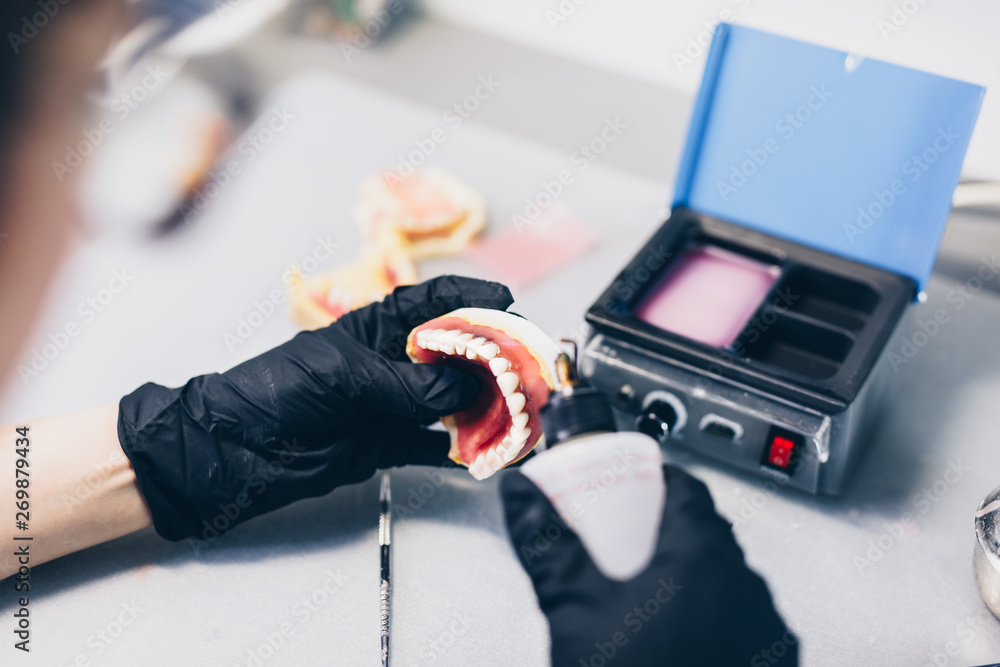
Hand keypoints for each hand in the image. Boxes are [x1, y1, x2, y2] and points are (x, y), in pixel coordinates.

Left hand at [118, 275, 512, 540]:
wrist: (238, 449)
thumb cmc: (277, 391)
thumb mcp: (344, 376)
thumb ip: (405, 383)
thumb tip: (463, 387)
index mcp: (374, 329)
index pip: (430, 302)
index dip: (468, 296)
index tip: (506, 300)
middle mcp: (389, 363)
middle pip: (450, 353)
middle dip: (487, 357)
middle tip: (522, 366)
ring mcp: (391, 404)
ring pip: (450, 400)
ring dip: (482, 405)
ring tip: (515, 409)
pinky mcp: (387, 444)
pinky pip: (433, 446)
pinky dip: (460, 450)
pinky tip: (486, 451)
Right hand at [501, 464, 797, 666]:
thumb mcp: (574, 608)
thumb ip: (547, 543)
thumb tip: (520, 493)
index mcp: (702, 555)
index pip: (688, 489)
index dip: (656, 481)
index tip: (633, 486)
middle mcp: (747, 585)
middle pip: (710, 531)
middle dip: (671, 527)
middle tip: (632, 537)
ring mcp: (766, 629)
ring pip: (732, 577)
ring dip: (698, 573)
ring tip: (652, 589)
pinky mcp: (773, 663)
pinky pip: (747, 621)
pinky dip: (719, 615)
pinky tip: (684, 634)